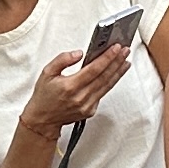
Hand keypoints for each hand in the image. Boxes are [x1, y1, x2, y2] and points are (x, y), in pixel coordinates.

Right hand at [16, 42, 134, 142]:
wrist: (43, 120)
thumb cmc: (44, 96)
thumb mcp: (47, 72)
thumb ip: (62, 59)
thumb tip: (79, 53)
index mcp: (70, 86)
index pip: (94, 69)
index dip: (107, 58)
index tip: (116, 48)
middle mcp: (80, 97)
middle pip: (104, 77)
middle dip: (117, 62)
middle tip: (125, 51)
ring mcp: (87, 106)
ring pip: (107, 86)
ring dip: (118, 72)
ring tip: (125, 61)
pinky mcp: (90, 111)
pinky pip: (103, 94)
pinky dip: (110, 82)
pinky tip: (115, 74)